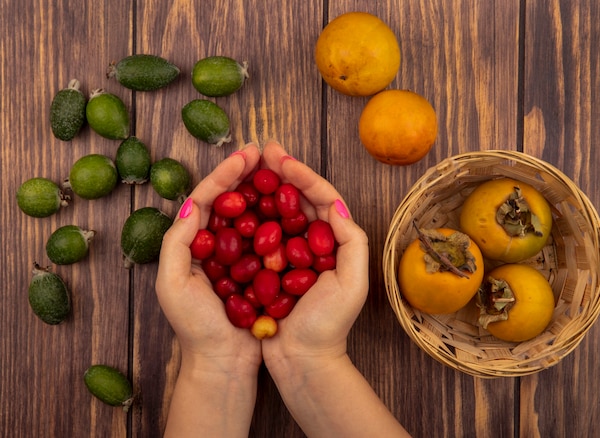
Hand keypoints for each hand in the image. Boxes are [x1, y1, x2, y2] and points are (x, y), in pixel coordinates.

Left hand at [155, 142, 262, 371]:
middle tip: (264, 152)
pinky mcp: (260, 269)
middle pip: (230, 200)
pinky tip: (292, 203)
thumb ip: (177, 243)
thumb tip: (191, 203)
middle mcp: (215, 245)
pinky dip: (278, 218)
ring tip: (279, 168)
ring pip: (251, 214)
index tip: (246, 155)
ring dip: (263, 190)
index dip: (225, 174)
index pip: (206, 199)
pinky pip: (270, 237)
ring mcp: (240, 255)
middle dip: (245, 174)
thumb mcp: (173, 285)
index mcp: (192, 244)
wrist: (224, 362)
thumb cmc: (195, 328)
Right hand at [258, 141, 369, 369]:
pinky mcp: (265, 267)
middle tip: (261, 149)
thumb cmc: (329, 326)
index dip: (301, 174)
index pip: (320, 197)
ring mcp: (286, 254)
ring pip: (273, 212)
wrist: (302, 361)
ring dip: (261, 188)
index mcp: (333, 241)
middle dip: (279, 172)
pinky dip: (246, 216)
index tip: (280, 157)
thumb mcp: (351, 285)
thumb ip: (352, 243)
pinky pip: (255, 235)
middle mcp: (310, 243)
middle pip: (295, 199)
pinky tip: (232, 201)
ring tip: (246, 166)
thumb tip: (337, 203)